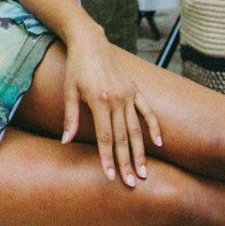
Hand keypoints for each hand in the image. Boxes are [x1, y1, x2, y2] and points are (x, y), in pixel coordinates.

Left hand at [60, 37, 163, 186]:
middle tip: (132, 183)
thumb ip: (70, 118)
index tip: (111, 177)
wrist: (90, 42)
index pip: (106, 137)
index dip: (108, 158)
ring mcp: (129, 94)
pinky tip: (158, 144)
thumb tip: (66, 142)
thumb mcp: (69, 91)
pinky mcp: (135, 90)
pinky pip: (147, 112)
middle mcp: (117, 99)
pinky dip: (153, 127)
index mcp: (99, 101)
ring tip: (144, 172)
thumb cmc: (76, 67)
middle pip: (123, 138)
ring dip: (140, 152)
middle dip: (127, 162)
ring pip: (136, 130)